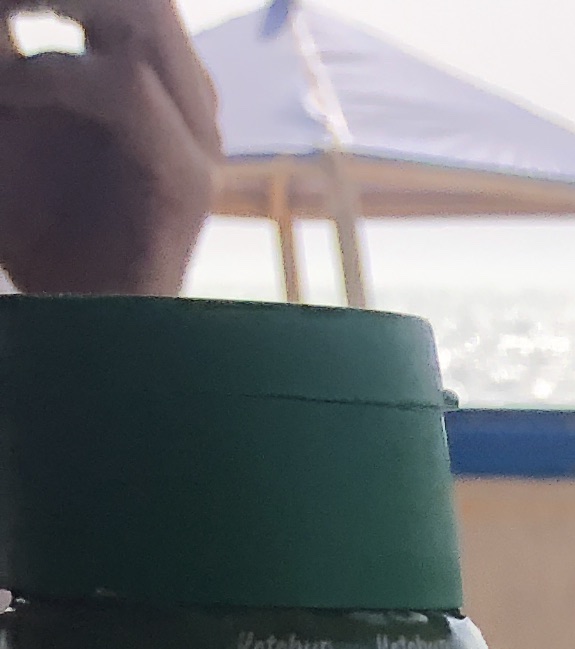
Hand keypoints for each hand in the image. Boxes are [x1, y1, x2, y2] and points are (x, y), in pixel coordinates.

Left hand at [0, 0, 220, 297]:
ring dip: (58, 5)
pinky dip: (57, 77)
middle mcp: (184, 97)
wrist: (73, 331)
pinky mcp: (189, 183)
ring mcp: (197, 138)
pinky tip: (6, 89)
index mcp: (149, 70)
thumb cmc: (30, 228)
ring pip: (145, 17)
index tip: (5, 0)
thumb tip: (3, 12)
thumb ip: (12, 49)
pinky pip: (129, 91)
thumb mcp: (8, 111)